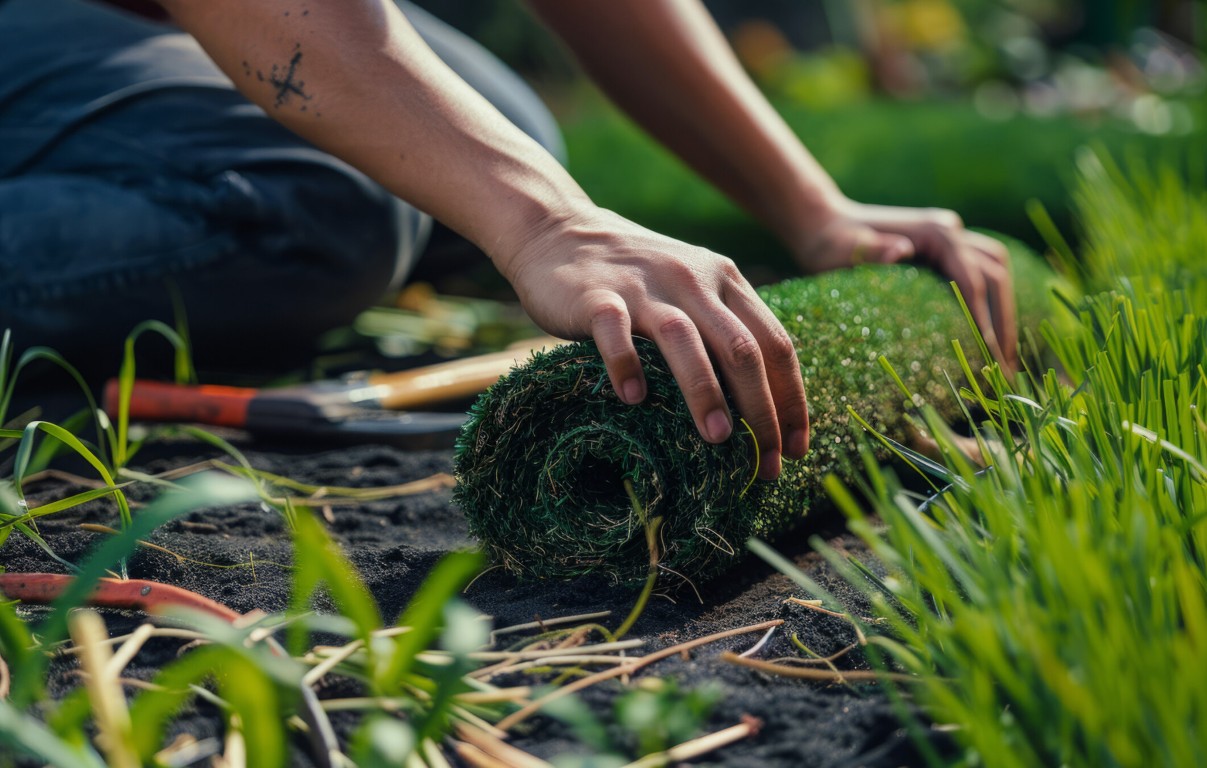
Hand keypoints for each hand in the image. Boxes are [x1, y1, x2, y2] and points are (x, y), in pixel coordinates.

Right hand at [504, 207, 808, 479]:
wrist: (557, 231)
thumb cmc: (633, 277)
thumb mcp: (691, 288)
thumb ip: (723, 328)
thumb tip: (760, 406)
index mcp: (725, 280)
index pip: (775, 343)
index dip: (792, 400)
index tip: (796, 449)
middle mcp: (692, 280)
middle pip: (742, 348)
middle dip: (761, 411)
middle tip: (764, 464)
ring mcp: (643, 287)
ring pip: (685, 339)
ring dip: (706, 393)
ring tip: (717, 440)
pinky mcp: (595, 295)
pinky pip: (615, 332)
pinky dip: (626, 365)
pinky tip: (633, 399)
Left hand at [792, 200, 1018, 371]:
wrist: (824, 226)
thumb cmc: (830, 243)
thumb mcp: (840, 250)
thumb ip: (869, 251)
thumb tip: (901, 251)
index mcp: (934, 231)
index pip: (973, 278)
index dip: (984, 318)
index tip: (989, 356)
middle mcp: (949, 230)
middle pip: (995, 275)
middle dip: (1003, 322)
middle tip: (1006, 370)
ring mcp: (950, 239)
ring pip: (995, 273)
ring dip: (1004, 314)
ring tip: (1004, 361)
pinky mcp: (945, 253)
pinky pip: (981, 277)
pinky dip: (991, 306)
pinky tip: (988, 342)